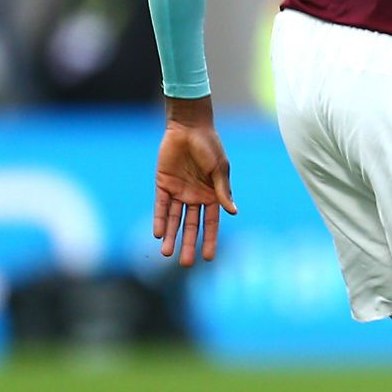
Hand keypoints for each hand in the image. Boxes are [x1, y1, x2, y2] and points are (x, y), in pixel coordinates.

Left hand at [153, 97, 236, 265]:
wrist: (188, 127)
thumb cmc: (209, 146)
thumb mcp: (219, 169)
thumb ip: (222, 191)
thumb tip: (233, 212)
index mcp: (212, 195)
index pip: (211, 223)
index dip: (210, 240)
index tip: (209, 258)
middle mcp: (195, 196)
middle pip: (191, 226)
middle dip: (189, 244)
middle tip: (185, 263)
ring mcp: (178, 192)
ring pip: (175, 219)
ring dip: (171, 236)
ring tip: (167, 253)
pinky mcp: (163, 184)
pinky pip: (160, 206)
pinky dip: (160, 219)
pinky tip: (158, 233)